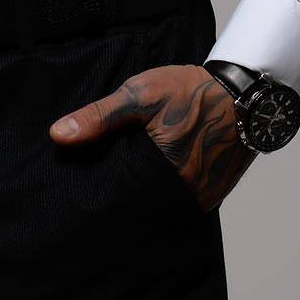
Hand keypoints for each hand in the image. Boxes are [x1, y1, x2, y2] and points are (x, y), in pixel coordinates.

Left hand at [49, 62, 256, 212]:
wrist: (240, 94)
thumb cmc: (189, 91)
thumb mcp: (140, 94)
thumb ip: (99, 117)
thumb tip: (58, 135)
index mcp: (162, 170)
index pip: (119, 198)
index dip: (100, 196)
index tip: (83, 193)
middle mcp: (183, 192)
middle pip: (139, 207)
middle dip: (120, 201)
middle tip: (99, 193)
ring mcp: (200, 198)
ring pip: (160, 208)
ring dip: (144, 199)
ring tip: (124, 188)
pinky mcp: (211, 197)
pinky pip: (180, 205)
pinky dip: (165, 197)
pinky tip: (153, 182)